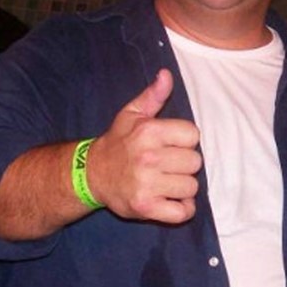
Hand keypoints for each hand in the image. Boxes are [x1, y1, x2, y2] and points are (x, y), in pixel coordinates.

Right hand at [87, 68, 201, 223]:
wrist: (91, 174)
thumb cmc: (118, 142)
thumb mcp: (131, 114)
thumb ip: (153, 95)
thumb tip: (166, 74)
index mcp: (149, 132)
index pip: (193, 135)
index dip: (185, 140)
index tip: (172, 144)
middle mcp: (149, 157)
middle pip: (195, 162)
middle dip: (184, 163)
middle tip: (168, 164)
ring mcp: (147, 184)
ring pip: (191, 187)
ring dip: (183, 186)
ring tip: (167, 181)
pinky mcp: (146, 207)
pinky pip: (182, 212)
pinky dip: (182, 209)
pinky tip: (172, 200)